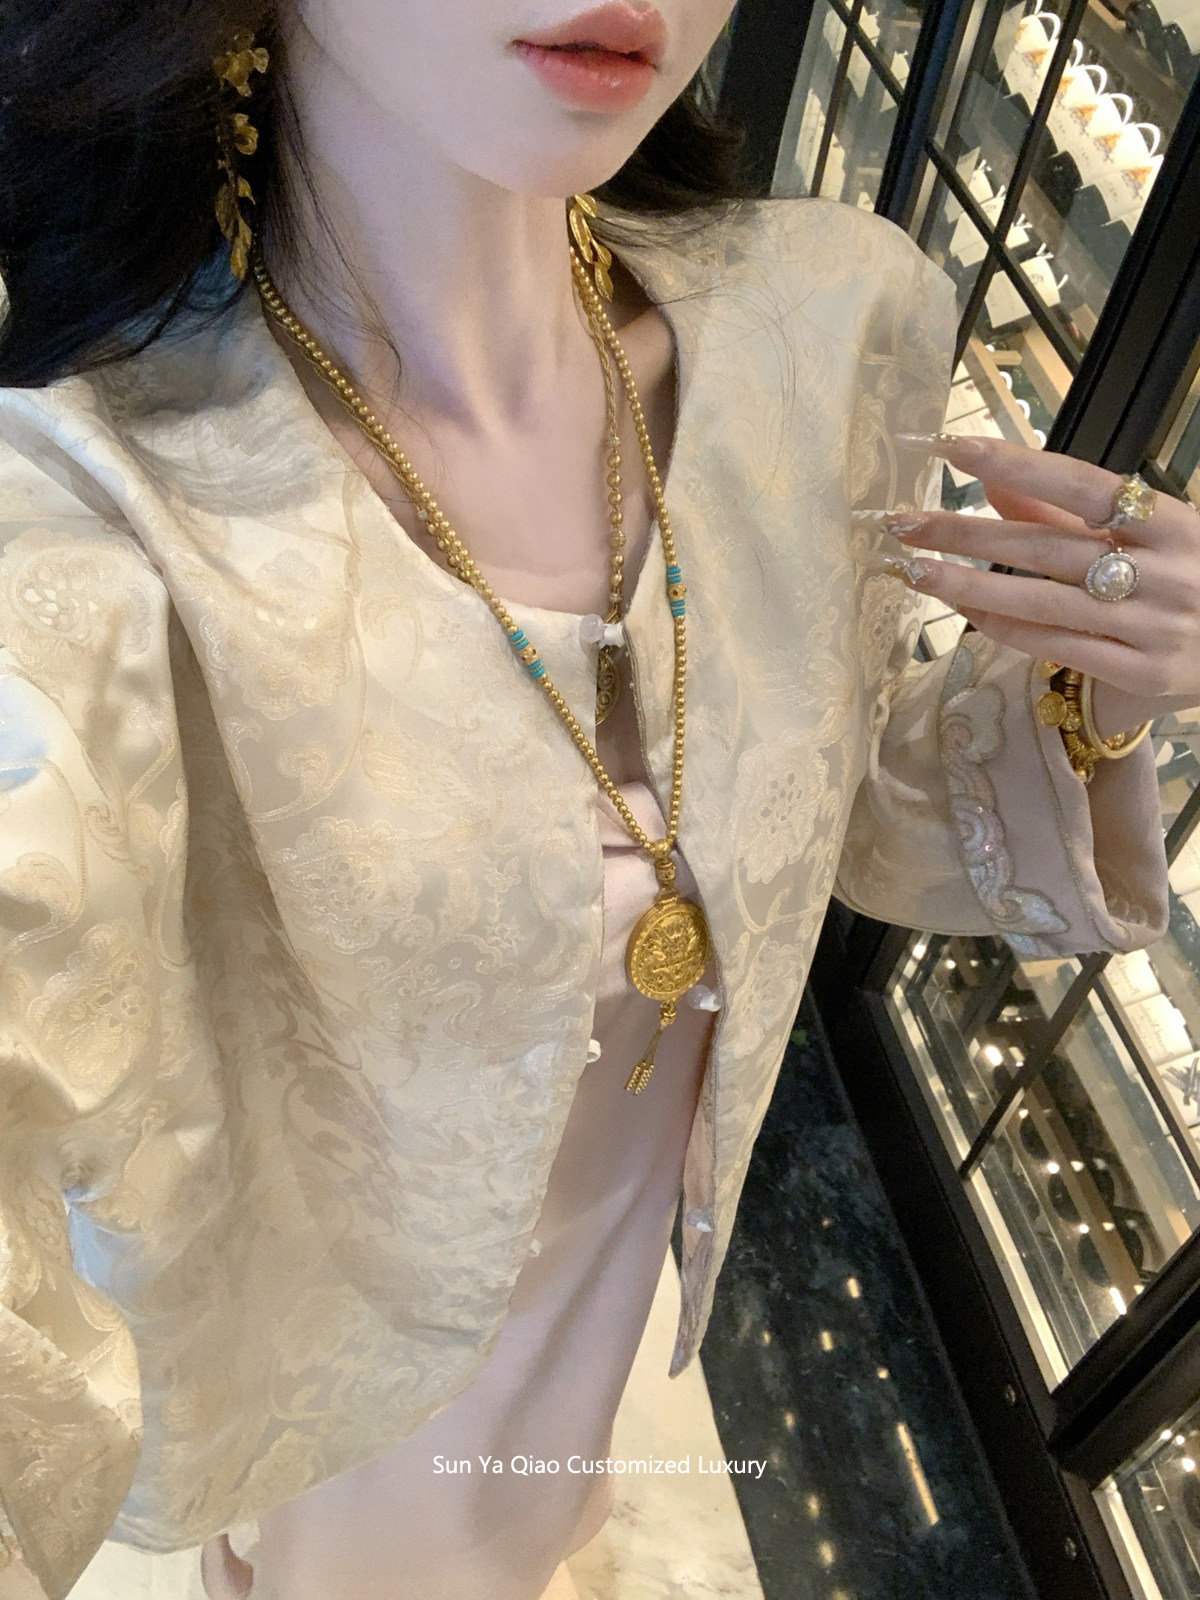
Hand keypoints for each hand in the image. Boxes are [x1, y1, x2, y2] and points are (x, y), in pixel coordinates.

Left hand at [888, 434, 1199, 738]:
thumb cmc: (1199, 576)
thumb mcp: (1153, 532)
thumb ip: (1070, 512)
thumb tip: (995, 480)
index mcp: (1170, 521)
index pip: (1081, 483)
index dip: (1015, 463)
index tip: (952, 449)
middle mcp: (1161, 570)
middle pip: (1046, 545)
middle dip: (967, 532)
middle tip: (904, 523)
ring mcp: (1152, 625)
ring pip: (1042, 600)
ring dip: (970, 585)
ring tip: (915, 571)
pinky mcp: (1142, 671)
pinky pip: (1058, 645)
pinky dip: (1007, 627)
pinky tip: (965, 611)